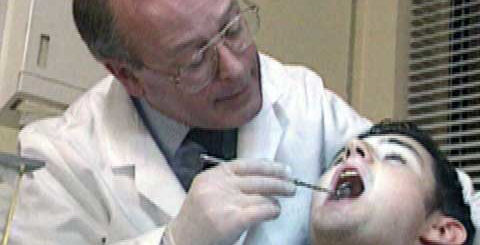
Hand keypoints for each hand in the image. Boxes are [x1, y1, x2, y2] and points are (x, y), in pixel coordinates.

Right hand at [167, 159, 295, 244]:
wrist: (182, 243)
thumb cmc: (198, 221)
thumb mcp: (207, 193)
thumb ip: (228, 183)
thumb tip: (264, 176)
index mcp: (211, 176)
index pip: (246, 164)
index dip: (268, 166)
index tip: (282, 169)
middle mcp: (217, 185)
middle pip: (258, 178)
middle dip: (280, 182)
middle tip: (292, 186)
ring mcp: (224, 202)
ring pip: (263, 195)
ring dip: (276, 199)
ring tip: (280, 203)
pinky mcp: (232, 219)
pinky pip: (263, 209)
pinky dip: (272, 211)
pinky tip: (274, 213)